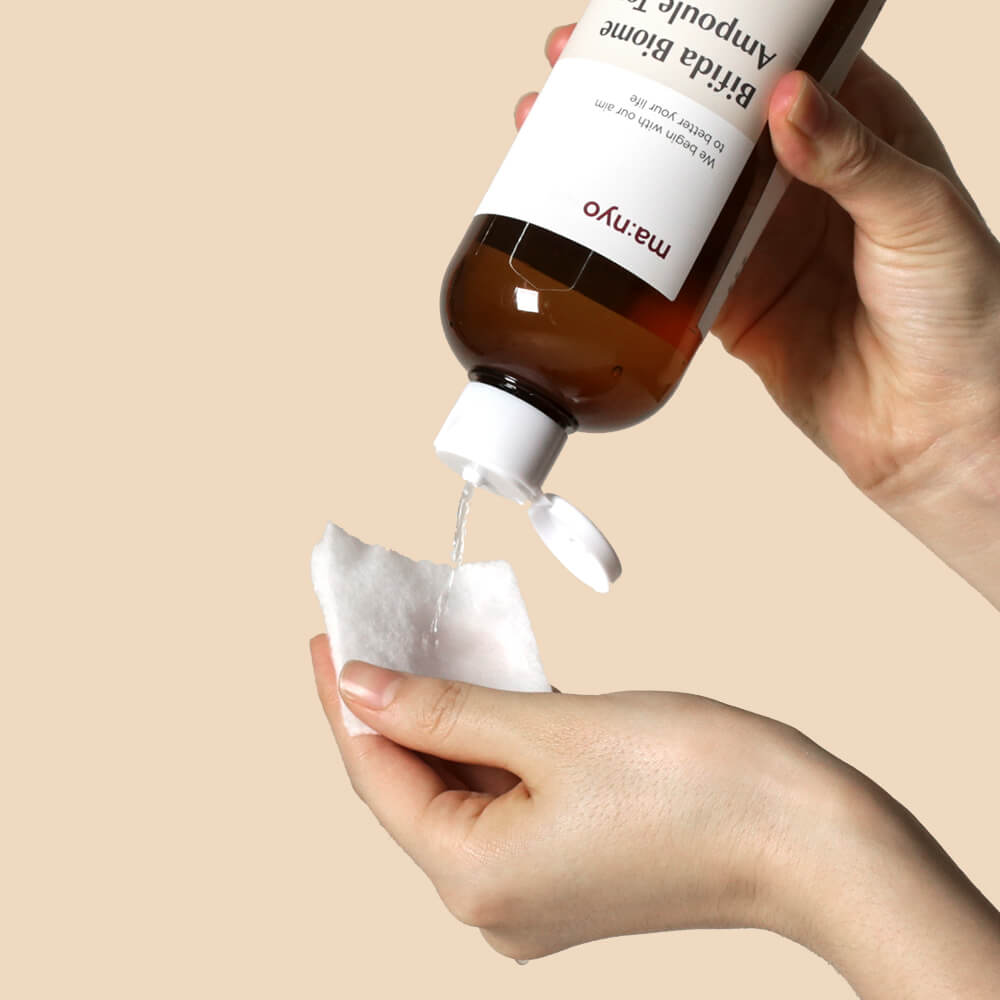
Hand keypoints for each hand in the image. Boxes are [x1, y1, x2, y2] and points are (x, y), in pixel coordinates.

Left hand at [313, 640, 999, 994]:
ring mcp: (533, 886)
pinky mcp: (569, 862)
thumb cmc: (696, 783)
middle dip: (387, 705)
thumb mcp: (550, 729)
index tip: (328, 635)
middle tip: (365, 632)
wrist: (811, 837)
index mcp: (474, 878)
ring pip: (459, 787)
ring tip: (415, 648)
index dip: (344, 698)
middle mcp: (493, 899)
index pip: (376, 774)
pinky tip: (478, 686)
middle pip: (412, 785)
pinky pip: (504, 794)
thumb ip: (443, 710)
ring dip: (441, 717)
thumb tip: (360, 689)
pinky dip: (489, 739)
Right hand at [520, 28, 999, 607]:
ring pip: (676, 190)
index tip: (656, 16)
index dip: (713, 37)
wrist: (936, 427)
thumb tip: (785, 99)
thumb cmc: (964, 315)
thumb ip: (853, 156)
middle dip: (642, 92)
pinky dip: (628, 248)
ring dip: (618, 163)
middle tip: (575, 66)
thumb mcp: (920, 214)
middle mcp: (801, 183)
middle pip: (707, 123)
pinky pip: (671, 267)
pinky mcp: (732, 302)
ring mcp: (761, 244)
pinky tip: (586, 223)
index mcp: (860, 134)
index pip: (775, 65)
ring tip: (555, 133)